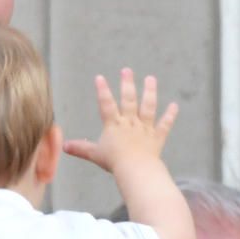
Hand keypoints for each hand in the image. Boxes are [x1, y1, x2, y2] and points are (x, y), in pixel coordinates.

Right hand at [63, 68, 177, 174]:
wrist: (135, 168)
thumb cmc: (114, 162)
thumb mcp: (95, 154)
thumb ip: (81, 149)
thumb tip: (64, 147)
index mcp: (114, 125)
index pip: (106, 104)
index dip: (102, 91)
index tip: (100, 77)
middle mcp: (130, 123)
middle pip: (129, 100)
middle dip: (127, 84)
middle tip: (127, 70)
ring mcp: (145, 129)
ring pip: (148, 107)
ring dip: (150, 92)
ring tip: (150, 79)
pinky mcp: (157, 137)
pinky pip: (164, 125)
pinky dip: (170, 115)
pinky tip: (175, 106)